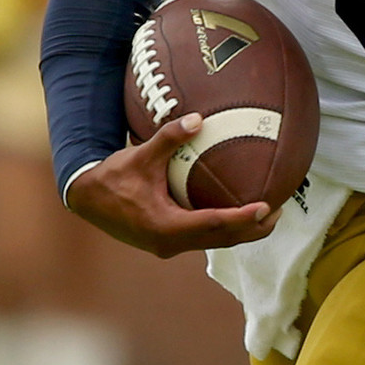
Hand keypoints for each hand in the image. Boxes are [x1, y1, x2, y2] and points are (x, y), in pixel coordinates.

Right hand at [64, 116, 278, 257]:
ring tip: (267, 216)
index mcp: (165, 226)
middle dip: (252, 229)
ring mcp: (168, 246)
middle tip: (278, 211)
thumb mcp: (140, 155)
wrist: (87, 199)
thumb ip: (169, 138)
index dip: (242, 218)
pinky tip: (237, 213)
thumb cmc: (113, 177)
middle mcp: (169, 243)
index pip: (213, 224)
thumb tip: (198, 118)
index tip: (266, 207)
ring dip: (241, 232)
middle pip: (221, 240)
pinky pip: (203, 238)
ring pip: (214, 243)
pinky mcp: (167, 242)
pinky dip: (223, 228)